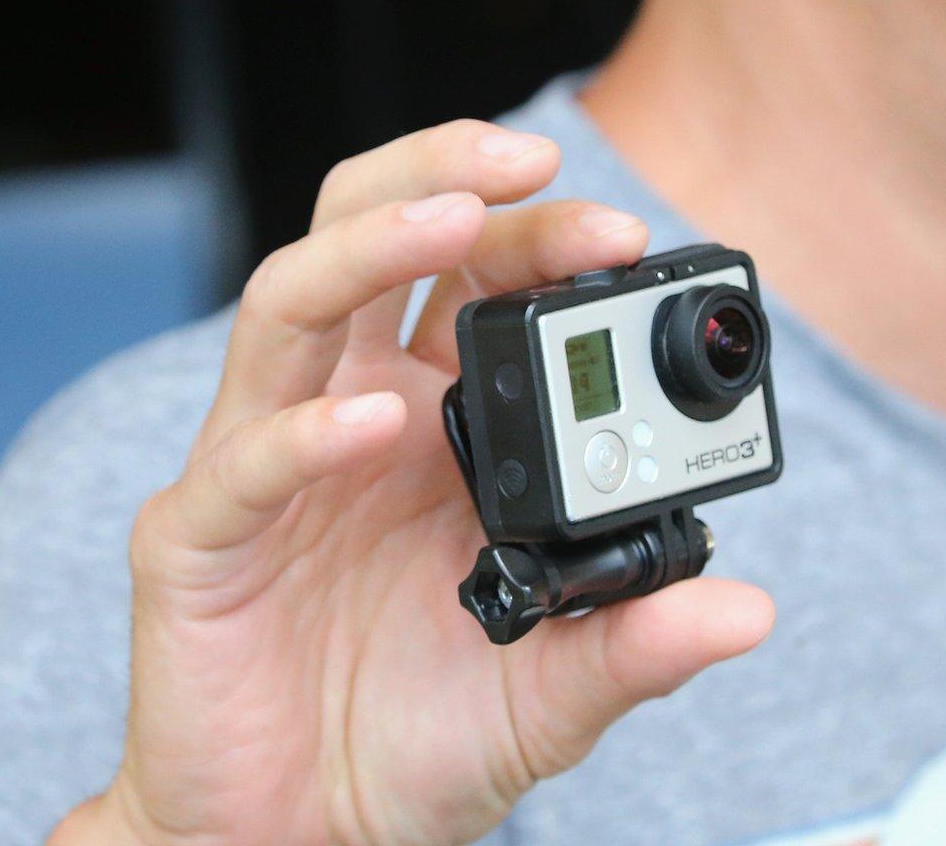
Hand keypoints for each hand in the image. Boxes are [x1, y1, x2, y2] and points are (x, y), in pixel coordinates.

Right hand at [52, 121, 774, 845]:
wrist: (295, 839)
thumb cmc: (411, 747)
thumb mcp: (549, 699)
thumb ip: (634, 646)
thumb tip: (750, 609)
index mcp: (431, 425)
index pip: (473, 279)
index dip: (540, 237)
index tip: (627, 236)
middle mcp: (349, 416)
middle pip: (372, 236)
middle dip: (448, 176)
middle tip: (540, 166)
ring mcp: (266, 464)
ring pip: (293, 301)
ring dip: (371, 244)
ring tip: (454, 218)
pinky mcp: (196, 536)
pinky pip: (243, 461)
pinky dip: (303, 433)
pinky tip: (370, 425)